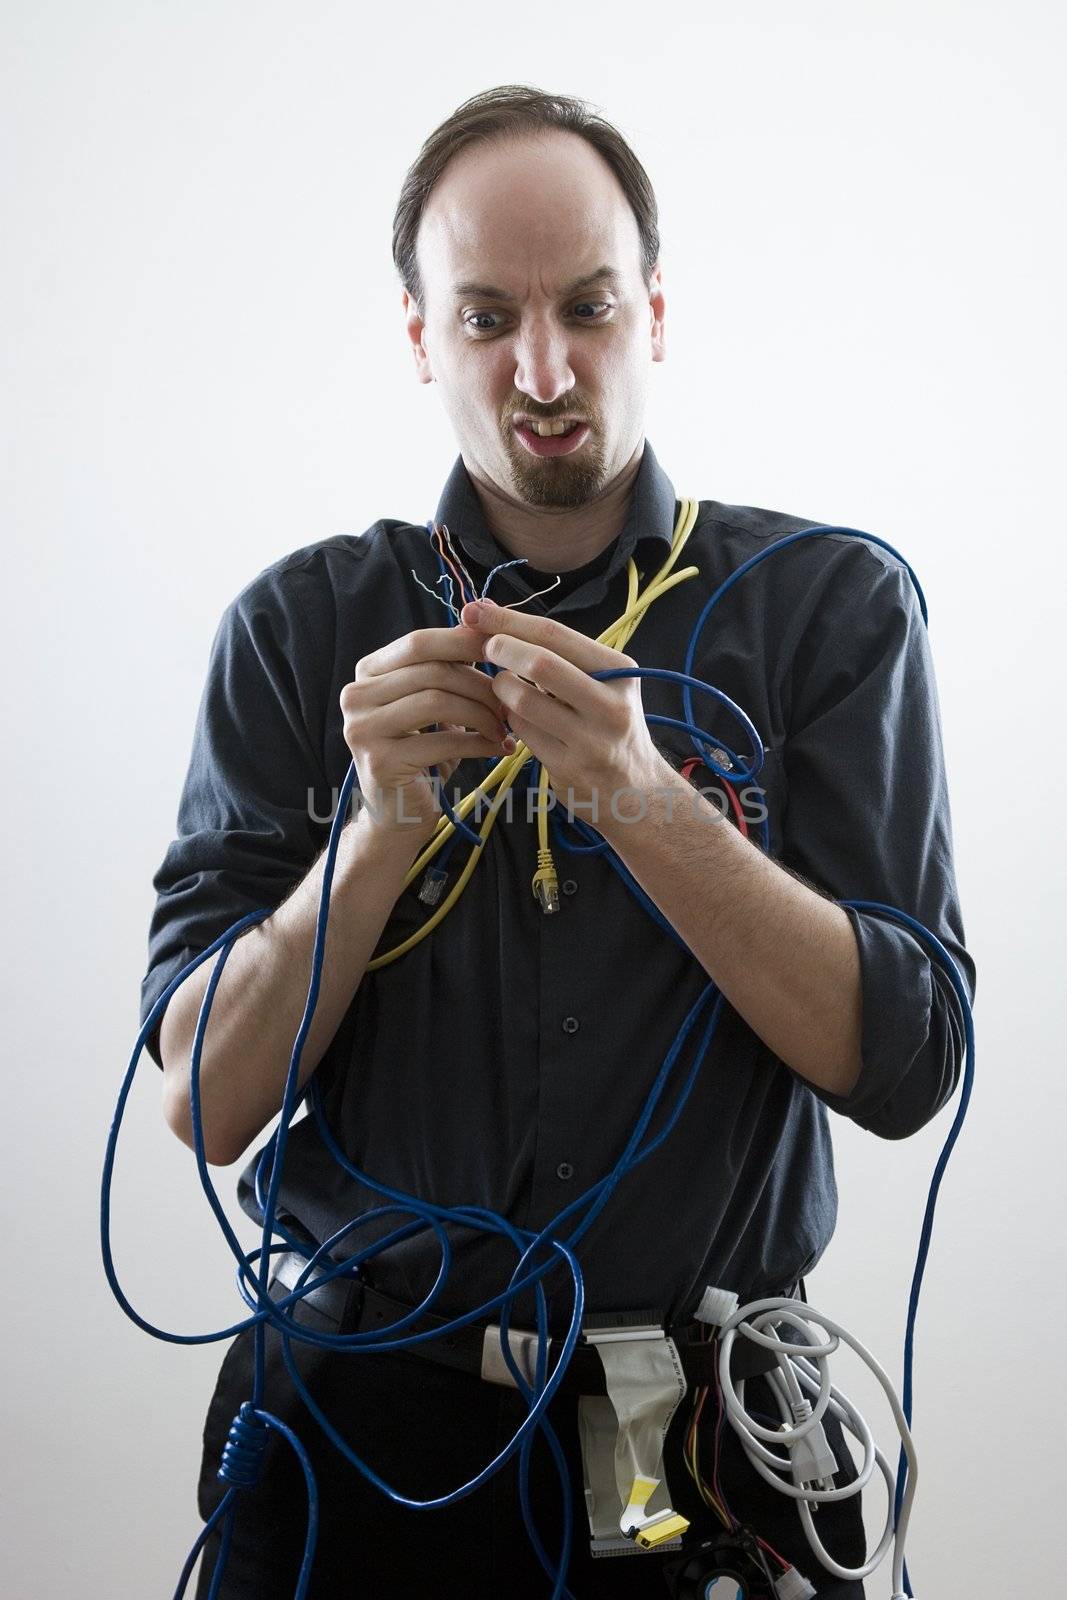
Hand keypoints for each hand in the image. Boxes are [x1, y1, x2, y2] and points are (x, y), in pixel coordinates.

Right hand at [340, 624, 514, 837]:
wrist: (397, 816)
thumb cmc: (422, 755)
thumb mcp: (431, 707)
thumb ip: (446, 671)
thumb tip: (488, 631)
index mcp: (367, 674)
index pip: (418, 643)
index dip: (462, 641)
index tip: (502, 648)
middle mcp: (355, 697)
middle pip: (431, 671)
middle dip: (479, 684)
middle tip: (510, 701)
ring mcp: (362, 730)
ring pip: (437, 701)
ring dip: (481, 713)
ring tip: (504, 727)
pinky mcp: (380, 762)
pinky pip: (443, 740)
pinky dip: (479, 742)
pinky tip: (500, 748)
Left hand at [460, 598, 667, 826]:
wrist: (635, 790)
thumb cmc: (608, 725)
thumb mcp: (604, 683)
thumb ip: (559, 653)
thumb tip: (493, 617)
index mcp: (620, 672)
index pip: (555, 634)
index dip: (509, 619)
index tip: (475, 610)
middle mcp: (610, 705)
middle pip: (540, 663)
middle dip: (501, 649)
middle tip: (484, 648)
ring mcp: (589, 740)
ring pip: (523, 700)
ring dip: (501, 688)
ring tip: (503, 686)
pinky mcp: (568, 768)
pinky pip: (521, 731)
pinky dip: (509, 718)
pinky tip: (515, 716)